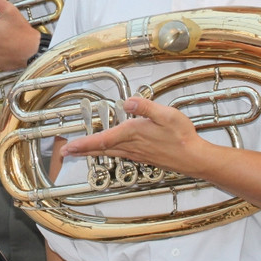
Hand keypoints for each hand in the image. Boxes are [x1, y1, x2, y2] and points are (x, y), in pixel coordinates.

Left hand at [61, 97, 204, 174]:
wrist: (194, 158)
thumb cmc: (182, 137)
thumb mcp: (167, 115)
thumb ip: (146, 107)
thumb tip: (129, 101)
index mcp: (133, 133)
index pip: (103, 139)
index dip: (84, 143)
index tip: (69, 147)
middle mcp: (132, 146)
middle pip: (101, 148)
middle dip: (82, 150)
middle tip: (66, 152)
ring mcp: (137, 153)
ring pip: (109, 152)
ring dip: (93, 151)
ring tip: (81, 150)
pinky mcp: (143, 156)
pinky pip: (120, 154)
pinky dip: (108, 152)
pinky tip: (109, 150)